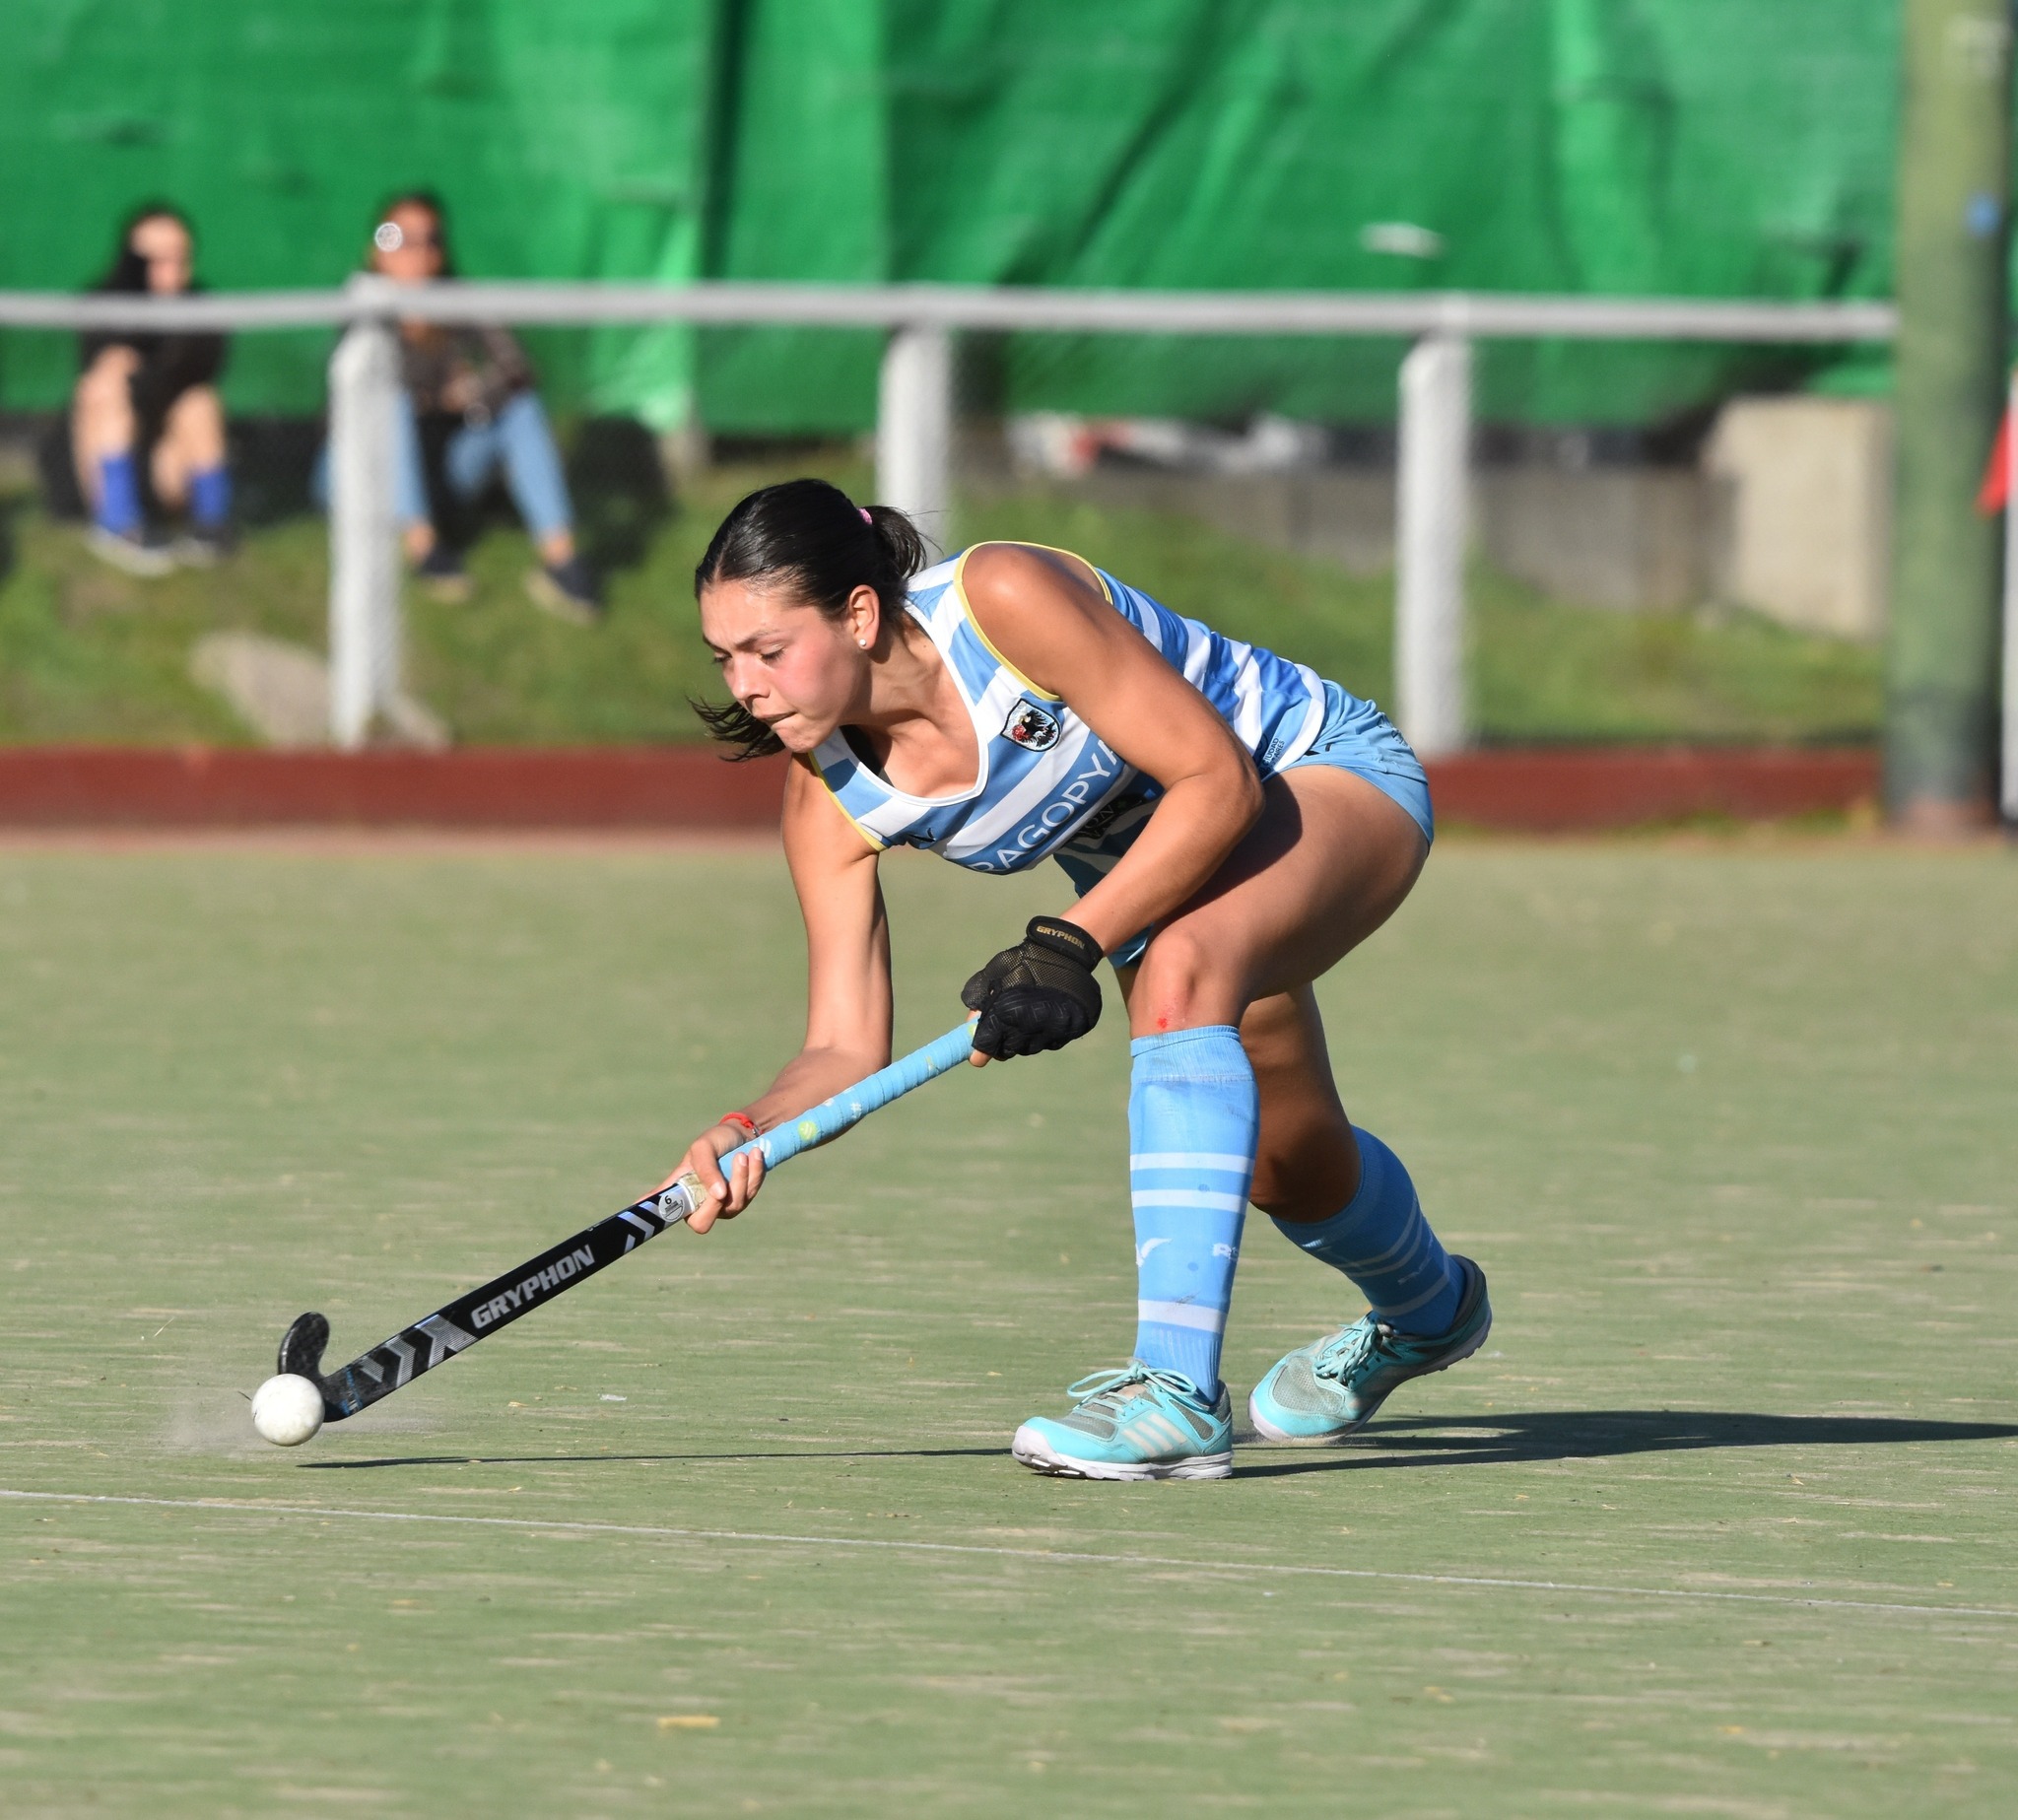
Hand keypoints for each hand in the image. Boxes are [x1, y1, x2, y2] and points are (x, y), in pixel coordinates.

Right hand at [656, 1121, 765, 1234]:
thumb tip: (717, 1194)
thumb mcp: (704, 1147)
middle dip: (715, 1201)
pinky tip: (755, 1154)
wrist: (741, 1134)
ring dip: (740, 1177)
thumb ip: (705, 1169)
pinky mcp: (743, 1200)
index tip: (651, 1209)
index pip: (665, 1215)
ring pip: (732, 1205)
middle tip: (718, 1176)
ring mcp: (722, 1207)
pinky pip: (751, 1193)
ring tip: (742, 1154)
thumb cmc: (714, 1142)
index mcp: (681, 1194)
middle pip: (702, 1224)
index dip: (658, 1218)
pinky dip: (754, 1172)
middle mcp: (699, 1206)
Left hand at [961, 917, 1102, 1059]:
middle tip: (1003, 1027)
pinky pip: (1050, 1042)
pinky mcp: (1069, 1031)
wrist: (1065, 950)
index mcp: (1008, 1012)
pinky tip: (1044, 1016)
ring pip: (1029, 1047)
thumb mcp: (994, 975)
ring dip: (1023, 1038)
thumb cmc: (1024, 961)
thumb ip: (979, 1002)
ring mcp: (1053, 1030)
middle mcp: (1031, 1026)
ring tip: (1026, 1015)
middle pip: (1008, 1050)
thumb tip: (971, 1026)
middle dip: (1001, 1042)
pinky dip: (1043, 1034)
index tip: (976, 1058)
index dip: (981, 1051)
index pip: (988, 1044)